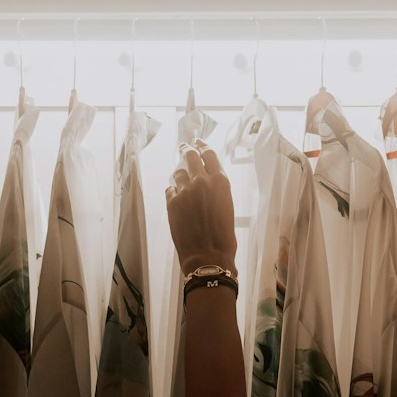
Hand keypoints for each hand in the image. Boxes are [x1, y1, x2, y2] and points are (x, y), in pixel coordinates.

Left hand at [166, 141, 237, 274]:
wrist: (208, 255)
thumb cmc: (223, 236)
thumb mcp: (227, 206)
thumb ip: (216, 189)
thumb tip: (206, 180)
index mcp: (220, 181)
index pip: (209, 154)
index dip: (202, 145)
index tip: (197, 142)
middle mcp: (202, 181)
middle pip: (190, 155)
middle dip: (187, 149)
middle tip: (184, 146)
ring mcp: (184, 190)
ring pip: (178, 172)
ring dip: (180, 175)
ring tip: (183, 182)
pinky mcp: (171, 202)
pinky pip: (170, 189)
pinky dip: (173, 192)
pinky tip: (178, 199)